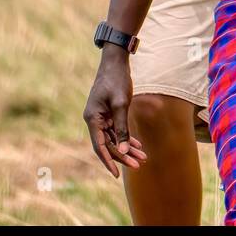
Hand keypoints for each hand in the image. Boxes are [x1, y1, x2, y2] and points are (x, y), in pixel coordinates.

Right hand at [83, 45, 146, 176]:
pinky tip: (138, 145)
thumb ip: (122, 128)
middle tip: (139, 164)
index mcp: (92, 118)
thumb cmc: (117, 80)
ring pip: (113, 139)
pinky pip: (116, 130)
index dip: (108, 161)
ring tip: (143, 157)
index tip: (116, 175)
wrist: (116, 61)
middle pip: (108, 144)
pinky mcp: (108, 113)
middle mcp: (94, 119)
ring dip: (127, 148)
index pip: (99, 146)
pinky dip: (127, 137)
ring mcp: (100, 116)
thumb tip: (124, 150)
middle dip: (123, 156)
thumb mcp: (121, 104)